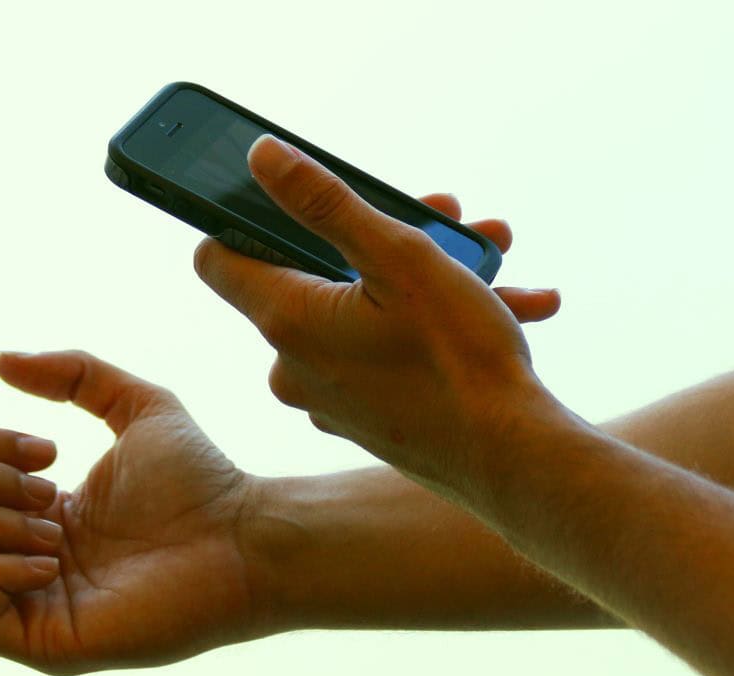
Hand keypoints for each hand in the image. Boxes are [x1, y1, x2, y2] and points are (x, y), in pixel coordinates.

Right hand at [0, 351, 260, 674]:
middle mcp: (25, 560)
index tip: (49, 448)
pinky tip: (55, 558)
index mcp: (38, 514)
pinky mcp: (48, 643)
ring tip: (56, 524)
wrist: (244, 535)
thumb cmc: (202, 479)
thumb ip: (75, 373)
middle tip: (52, 485)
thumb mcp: (136, 404)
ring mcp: (33, 606)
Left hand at [193, 134, 562, 504]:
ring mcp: (328, 397)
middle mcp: (293, 365)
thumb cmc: (459, 359)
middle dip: (375, 237)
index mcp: (287, 320)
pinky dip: (427, 327)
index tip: (289, 201)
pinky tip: (503, 307)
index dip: (242, 218)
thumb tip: (261, 156)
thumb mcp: (399, 258)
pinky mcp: (363, 419)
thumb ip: (325, 202)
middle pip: (309, 275)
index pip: (218, 259)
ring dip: (419, 277)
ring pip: (359, 313)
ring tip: (488, 258)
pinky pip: (383, 354)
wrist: (515, 463)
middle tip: (442, 215)